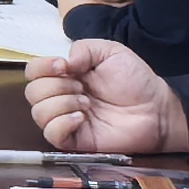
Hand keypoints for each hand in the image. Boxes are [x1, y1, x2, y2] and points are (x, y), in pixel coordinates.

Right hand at [25, 41, 188, 156]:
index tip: (63, 66)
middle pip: (32, 92)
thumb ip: (84, 48)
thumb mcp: (111, 51)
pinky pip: (51, 134)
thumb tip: (63, 63)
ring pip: (38, 113)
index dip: (41, 67)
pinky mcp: (75, 140)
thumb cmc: (136, 80)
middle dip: (56, 86)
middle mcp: (61, 97)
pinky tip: (82, 118)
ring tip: (86, 103)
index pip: (33, 71)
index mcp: (66, 75)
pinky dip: (62, 123)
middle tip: (82, 87)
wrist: (156, 109)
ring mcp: (66, 120)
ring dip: (61, 104)